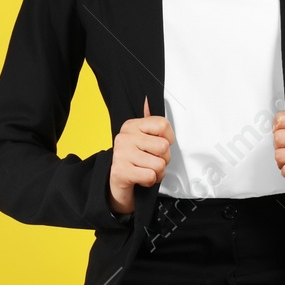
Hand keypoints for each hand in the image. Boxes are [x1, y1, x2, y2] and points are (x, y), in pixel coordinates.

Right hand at [108, 97, 173, 214]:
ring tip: (147, 170)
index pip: (163, 125)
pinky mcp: (121, 171)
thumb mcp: (142, 139)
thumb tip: (148, 100)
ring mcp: (121, 153)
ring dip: (157, 173)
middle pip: (163, 147)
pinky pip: (150, 176)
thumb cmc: (134, 161)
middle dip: (163, 160)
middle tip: (152, 162)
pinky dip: (150, 181)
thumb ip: (149, 123)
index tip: (159, 146)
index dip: (168, 139)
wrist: (117, 184)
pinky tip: (141, 178)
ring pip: (159, 164)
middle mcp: (125, 137)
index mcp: (131, 126)